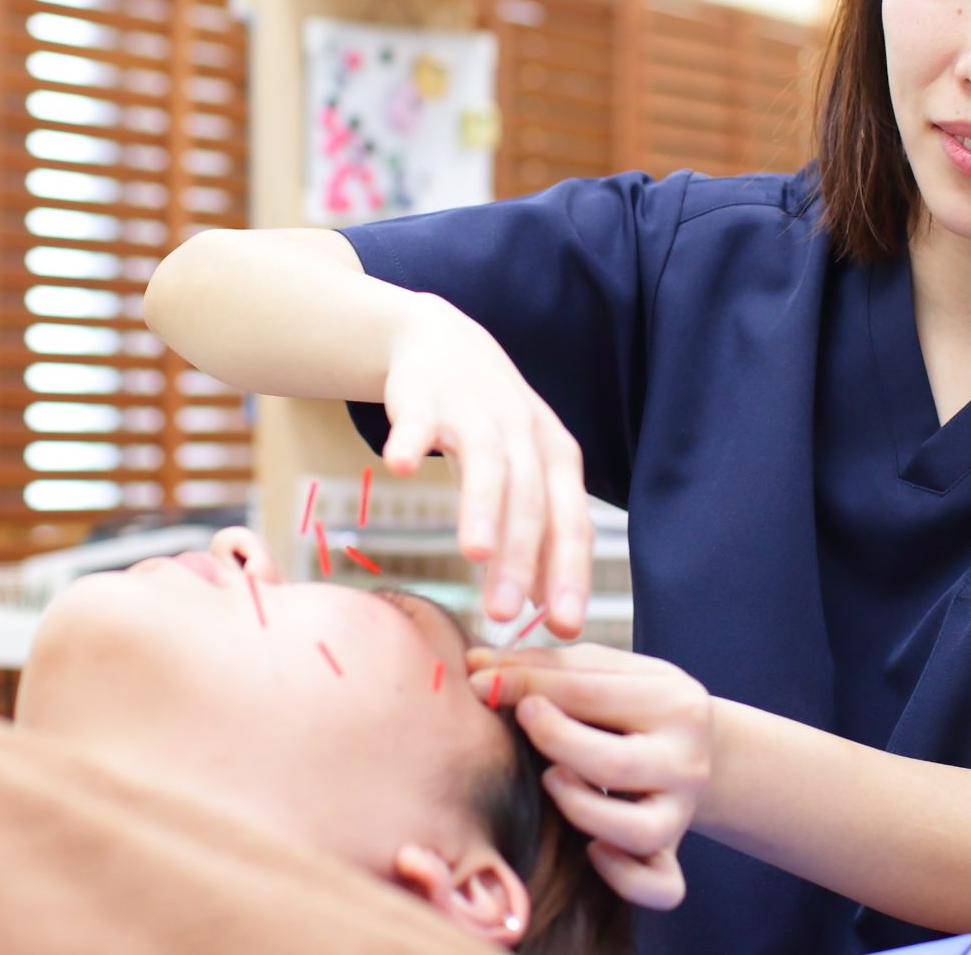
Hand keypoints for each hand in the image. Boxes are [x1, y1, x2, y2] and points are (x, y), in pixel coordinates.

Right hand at [380, 297, 596, 634]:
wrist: (442, 342)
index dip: (568, 576)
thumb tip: (540, 607)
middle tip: (503, 614)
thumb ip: (535, 535)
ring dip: (481, 508)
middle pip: (529, 502)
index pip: (570, 524)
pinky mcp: (426, 399)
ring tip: (473, 554)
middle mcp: (524, 434)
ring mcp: (476, 412)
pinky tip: (400, 468)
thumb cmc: (491, 425)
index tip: (563, 628)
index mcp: (556, 459)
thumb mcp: (525, 474)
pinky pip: (419, 422)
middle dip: (519, 559)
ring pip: (487, 464)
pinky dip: (411, 442)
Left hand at [468, 644, 711, 910]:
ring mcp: (682, 814)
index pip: (591, 692)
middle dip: (553, 742)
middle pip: (613, 763)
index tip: (482, 681)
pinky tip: (591, 851)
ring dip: (580, 808)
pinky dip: (623, 876)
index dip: (527, 685)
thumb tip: (477, 665)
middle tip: (522, 723)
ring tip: (551, 780)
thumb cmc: (632, 707)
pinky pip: (658, 886)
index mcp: (677, 703)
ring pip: (637, 831)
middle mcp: (687, 761)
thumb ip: (546, 668)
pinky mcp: (673, 856)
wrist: (696, 749)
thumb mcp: (606, 673)